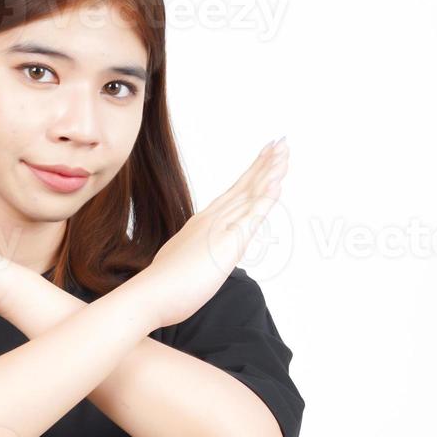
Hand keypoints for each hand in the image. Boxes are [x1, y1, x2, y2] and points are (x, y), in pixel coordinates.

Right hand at [133, 138, 288, 329]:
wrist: (151, 294)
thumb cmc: (166, 285)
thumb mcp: (185, 260)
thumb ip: (197, 252)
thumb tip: (202, 254)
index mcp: (203, 223)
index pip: (233, 193)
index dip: (251, 174)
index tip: (265, 157)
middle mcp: (213, 219)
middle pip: (245, 186)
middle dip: (265, 163)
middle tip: (281, 142)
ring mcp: (220, 227)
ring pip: (251, 193)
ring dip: (270, 171)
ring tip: (284, 150)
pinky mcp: (229, 242)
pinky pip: (252, 215)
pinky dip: (266, 196)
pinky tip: (278, 180)